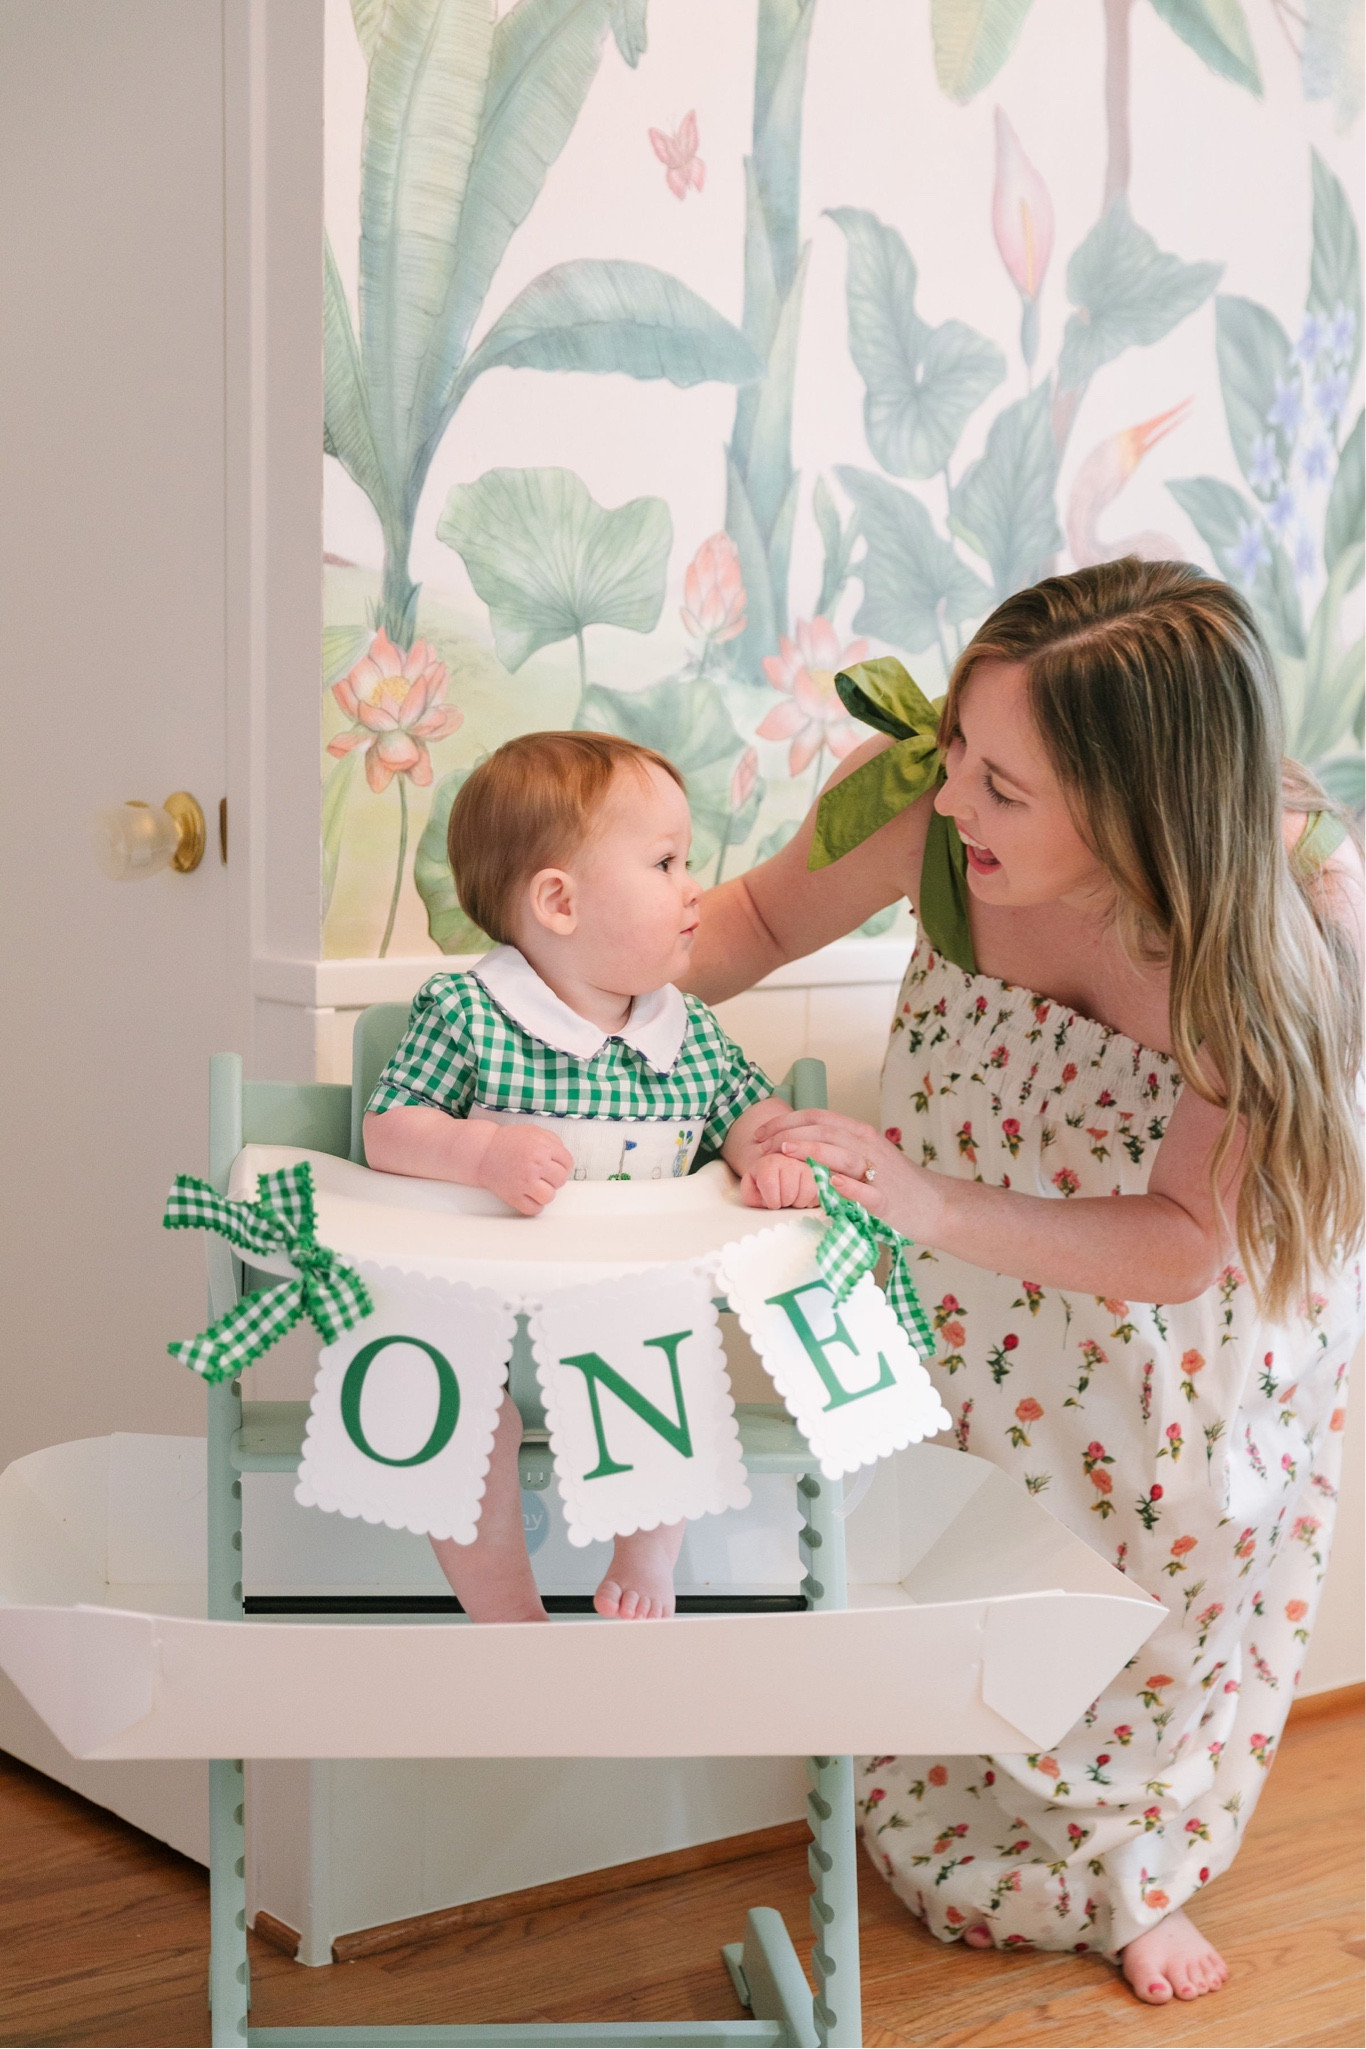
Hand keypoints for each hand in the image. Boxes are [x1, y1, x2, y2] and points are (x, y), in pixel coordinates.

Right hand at [478, 1125, 573, 1215]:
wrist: (483, 1152)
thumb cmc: (508, 1141)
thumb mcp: (534, 1132)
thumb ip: (553, 1141)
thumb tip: (564, 1158)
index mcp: (543, 1148)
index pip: (568, 1163)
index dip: (562, 1165)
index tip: (554, 1166)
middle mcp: (535, 1165)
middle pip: (560, 1180)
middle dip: (554, 1178)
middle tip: (543, 1175)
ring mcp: (525, 1182)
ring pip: (549, 1197)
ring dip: (545, 1193)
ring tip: (537, 1186)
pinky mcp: (514, 1196)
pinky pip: (534, 1209)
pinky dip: (534, 1205)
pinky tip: (529, 1195)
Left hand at [739, 1151, 820, 1210]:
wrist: (776, 1170)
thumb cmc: (763, 1183)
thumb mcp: (750, 1188)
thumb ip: (750, 1195)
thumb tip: (766, 1201)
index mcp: (768, 1163)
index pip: (769, 1184)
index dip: (771, 1200)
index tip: (771, 1202)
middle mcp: (789, 1160)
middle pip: (789, 1193)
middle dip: (784, 1202)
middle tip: (781, 1200)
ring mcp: (806, 1165)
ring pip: (806, 1193)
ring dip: (797, 1203)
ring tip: (791, 1198)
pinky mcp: (820, 1173)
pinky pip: (818, 1194)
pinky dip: (810, 1201)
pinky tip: (801, 1196)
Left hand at [756, 1108, 939, 1237]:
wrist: (935, 1205)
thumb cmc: (894, 1182)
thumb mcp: (864, 1155)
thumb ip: (835, 1147)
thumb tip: (795, 1143)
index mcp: (860, 1133)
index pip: (818, 1118)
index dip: (786, 1121)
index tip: (761, 1133)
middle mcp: (868, 1147)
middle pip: (825, 1132)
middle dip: (789, 1134)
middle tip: (763, 1144)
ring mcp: (878, 1173)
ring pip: (843, 1155)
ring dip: (813, 1151)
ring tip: (786, 1152)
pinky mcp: (886, 1201)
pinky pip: (866, 1191)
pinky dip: (848, 1186)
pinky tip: (831, 1183)